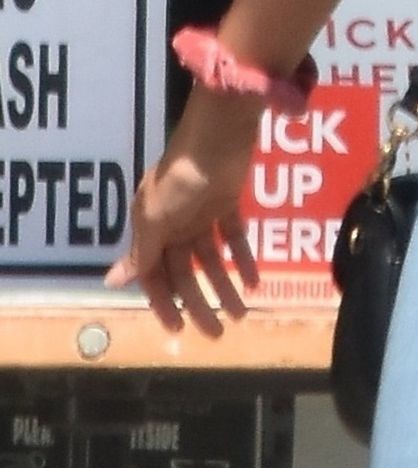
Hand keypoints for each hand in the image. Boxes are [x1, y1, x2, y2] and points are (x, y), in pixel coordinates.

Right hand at [104, 87, 261, 336]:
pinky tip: (255, 282)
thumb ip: (142, 252)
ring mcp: (200, 212)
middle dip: (200, 303)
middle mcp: (173, 222)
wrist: (219, 135)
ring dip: (225, 286)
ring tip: (242, 314)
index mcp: (150, 226)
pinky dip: (244, 258)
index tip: (178, 330)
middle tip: (217, 332)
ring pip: (211, 259)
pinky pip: (234, 236)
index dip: (164, 303)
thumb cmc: (181, 178)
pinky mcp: (228, 201)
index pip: (153, 274)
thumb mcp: (155, 218)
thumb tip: (112, 282)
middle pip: (184, 272)